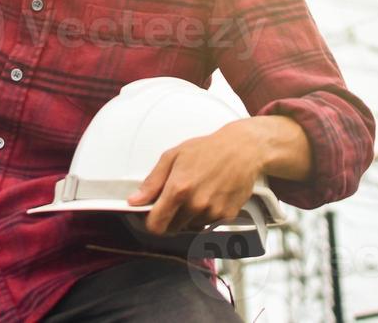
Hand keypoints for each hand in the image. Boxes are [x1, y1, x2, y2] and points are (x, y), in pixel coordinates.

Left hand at [126, 120, 269, 235]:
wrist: (242, 150)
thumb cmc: (207, 149)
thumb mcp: (172, 156)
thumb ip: (152, 182)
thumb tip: (134, 201)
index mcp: (178, 188)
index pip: (156, 225)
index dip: (151, 223)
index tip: (151, 216)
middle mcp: (195, 204)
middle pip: (172, 229)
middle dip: (169, 218)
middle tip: (176, 200)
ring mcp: (212, 212)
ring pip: (190, 227)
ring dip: (188, 217)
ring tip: (195, 194)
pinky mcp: (227, 216)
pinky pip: (208, 225)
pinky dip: (205, 216)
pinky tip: (209, 198)